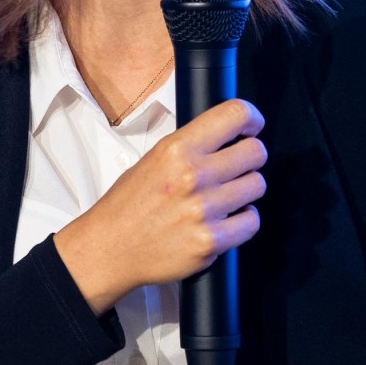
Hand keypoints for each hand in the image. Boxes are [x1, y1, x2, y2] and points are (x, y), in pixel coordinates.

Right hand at [55, 99, 266, 313]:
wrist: (109, 249)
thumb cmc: (127, 206)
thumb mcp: (153, 159)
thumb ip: (190, 147)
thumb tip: (225, 137)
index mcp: (177, 149)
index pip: (235, 115)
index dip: (251, 119)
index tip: (252, 127)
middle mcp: (193, 176)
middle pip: (255, 152)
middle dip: (250, 158)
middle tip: (239, 167)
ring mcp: (204, 210)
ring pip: (256, 186)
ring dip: (246, 190)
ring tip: (226, 197)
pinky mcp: (210, 241)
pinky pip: (250, 222)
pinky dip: (243, 221)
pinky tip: (226, 219)